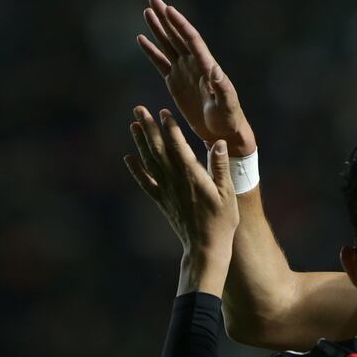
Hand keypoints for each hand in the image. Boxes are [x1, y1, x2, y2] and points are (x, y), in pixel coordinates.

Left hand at [125, 106, 238, 290]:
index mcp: (193, 176)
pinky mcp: (162, 201)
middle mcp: (175, 180)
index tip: (163, 112)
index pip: (178, 147)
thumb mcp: (228, 193)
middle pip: (158, 149)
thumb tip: (218, 142)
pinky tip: (128, 158)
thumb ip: (221, 166)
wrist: (205, 247)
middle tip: (139, 109)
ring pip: (149, 161)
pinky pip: (145, 182)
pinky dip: (136, 170)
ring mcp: (166, 191)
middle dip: (148, 128)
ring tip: (134, 124)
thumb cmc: (222, 221)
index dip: (170, 128)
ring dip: (141, 142)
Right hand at [138, 0, 256, 155]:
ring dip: (157, 28)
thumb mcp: (227, 104)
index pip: (192, 39)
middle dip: (165, 17)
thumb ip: (222, 87)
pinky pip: (160, 62)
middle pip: (177, 35)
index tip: (168, 9)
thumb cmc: (229, 118)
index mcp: (207, 66)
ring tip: (147, 11)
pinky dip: (151, 51)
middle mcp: (194, 64)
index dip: (180, 24)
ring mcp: (184, 72)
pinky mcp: (175, 82)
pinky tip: (141, 38)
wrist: (223, 131)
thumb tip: (215, 69)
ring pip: (168, 44)